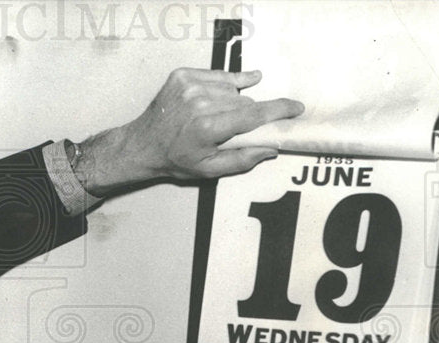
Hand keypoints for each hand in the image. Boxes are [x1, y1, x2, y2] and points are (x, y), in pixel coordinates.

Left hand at [76, 69, 304, 192]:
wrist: (143, 145)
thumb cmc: (175, 159)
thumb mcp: (209, 170)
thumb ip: (242, 160)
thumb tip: (271, 149)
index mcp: (208, 127)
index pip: (254, 114)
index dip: (278, 110)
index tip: (296, 107)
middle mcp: (200, 102)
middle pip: (244, 101)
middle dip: (247, 114)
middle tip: (232, 128)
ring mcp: (190, 85)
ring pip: (232, 88)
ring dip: (233, 100)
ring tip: (218, 115)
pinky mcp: (182, 75)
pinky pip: (217, 75)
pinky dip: (222, 85)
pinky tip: (224, 92)